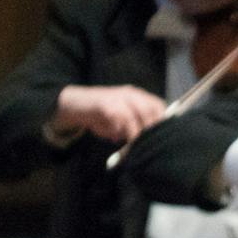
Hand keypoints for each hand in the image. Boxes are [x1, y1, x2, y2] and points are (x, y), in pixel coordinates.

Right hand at [51, 84, 166, 144]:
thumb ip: (135, 128)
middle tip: (151, 143)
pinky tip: (124, 140)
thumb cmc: (100, 115)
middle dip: (153, 127)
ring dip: (141, 131)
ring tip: (138, 144)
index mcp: (136, 96)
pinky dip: (127, 131)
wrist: (74, 105)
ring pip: (139, 113)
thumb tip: (149, 143)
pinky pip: (123, 119)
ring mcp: (118, 97)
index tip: (163, 135)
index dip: (162, 120)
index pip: (157, 105)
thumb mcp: (121, 122)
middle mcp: (130, 94)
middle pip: (151, 109)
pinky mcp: (107, 104)